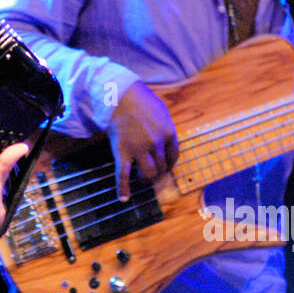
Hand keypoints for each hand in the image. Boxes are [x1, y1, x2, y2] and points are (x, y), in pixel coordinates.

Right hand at [107, 81, 179, 201]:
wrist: (119, 94)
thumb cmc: (140, 100)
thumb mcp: (160, 110)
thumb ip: (166, 126)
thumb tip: (168, 138)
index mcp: (168, 132)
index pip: (173, 156)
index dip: (169, 164)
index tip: (165, 166)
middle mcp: (156, 143)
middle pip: (161, 167)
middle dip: (157, 172)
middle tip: (151, 172)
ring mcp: (139, 148)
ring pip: (148, 173)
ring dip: (146, 178)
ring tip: (142, 178)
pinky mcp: (122, 151)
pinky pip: (124, 174)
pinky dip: (123, 188)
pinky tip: (124, 198)